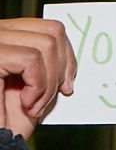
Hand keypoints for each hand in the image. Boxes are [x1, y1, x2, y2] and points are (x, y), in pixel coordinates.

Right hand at [0, 18, 75, 138]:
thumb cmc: (11, 121)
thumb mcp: (40, 88)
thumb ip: (51, 66)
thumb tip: (72, 56)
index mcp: (8, 39)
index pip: (50, 27)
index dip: (68, 56)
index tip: (67, 85)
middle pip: (52, 31)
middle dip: (62, 69)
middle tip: (54, 96)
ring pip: (46, 44)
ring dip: (49, 83)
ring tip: (34, 105)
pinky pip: (31, 59)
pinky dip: (38, 86)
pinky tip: (26, 105)